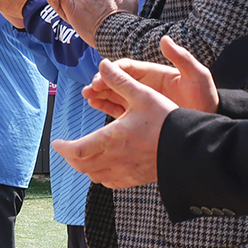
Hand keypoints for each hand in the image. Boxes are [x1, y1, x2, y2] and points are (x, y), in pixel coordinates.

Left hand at [52, 56, 176, 187]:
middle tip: (67, 150)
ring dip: (85, 168)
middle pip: (82, 166)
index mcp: (111, 139)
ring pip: (95, 176)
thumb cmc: (167, 120)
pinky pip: (112, 183)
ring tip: (83, 158)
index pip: (76, 150)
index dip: (63, 148)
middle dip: (71, 158)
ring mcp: (126, 171)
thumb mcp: (142, 94)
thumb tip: (103, 65)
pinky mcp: (137, 178)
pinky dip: (102, 177)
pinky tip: (104, 169)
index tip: (56, 143)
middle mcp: (115, 158)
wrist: (191, 147)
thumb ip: (120, 81)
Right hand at [81, 37, 217, 119]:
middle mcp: (145, 85)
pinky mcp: (140, 116)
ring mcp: (141, 101)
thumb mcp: (198, 75)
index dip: (111, 71)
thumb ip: (182, 57)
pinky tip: (95, 105)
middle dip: (100, 82)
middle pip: (116, 80)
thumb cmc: (206, 98)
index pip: (127, 67)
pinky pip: (119, 109)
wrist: (208, 123)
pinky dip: (106, 106)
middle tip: (89, 90)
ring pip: (114, 94)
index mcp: (154, 73)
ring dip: (99, 93)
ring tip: (88, 97)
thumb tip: (164, 39)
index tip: (101, 78)